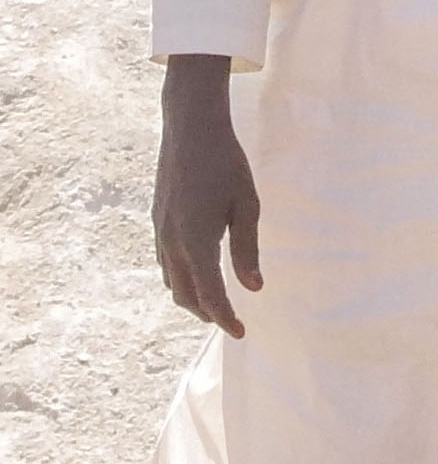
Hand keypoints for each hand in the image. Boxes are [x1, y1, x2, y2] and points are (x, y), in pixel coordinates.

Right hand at [155, 56, 261, 336]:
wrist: (190, 130)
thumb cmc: (226, 165)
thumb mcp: (247, 207)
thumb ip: (247, 249)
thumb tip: (253, 287)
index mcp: (195, 241)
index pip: (208, 293)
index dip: (225, 317)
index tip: (241, 333)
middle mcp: (171, 241)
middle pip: (184, 293)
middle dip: (207, 312)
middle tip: (231, 323)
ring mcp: (160, 231)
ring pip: (170, 280)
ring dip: (191, 297)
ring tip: (216, 304)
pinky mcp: (157, 221)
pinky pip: (164, 262)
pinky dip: (180, 277)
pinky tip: (197, 275)